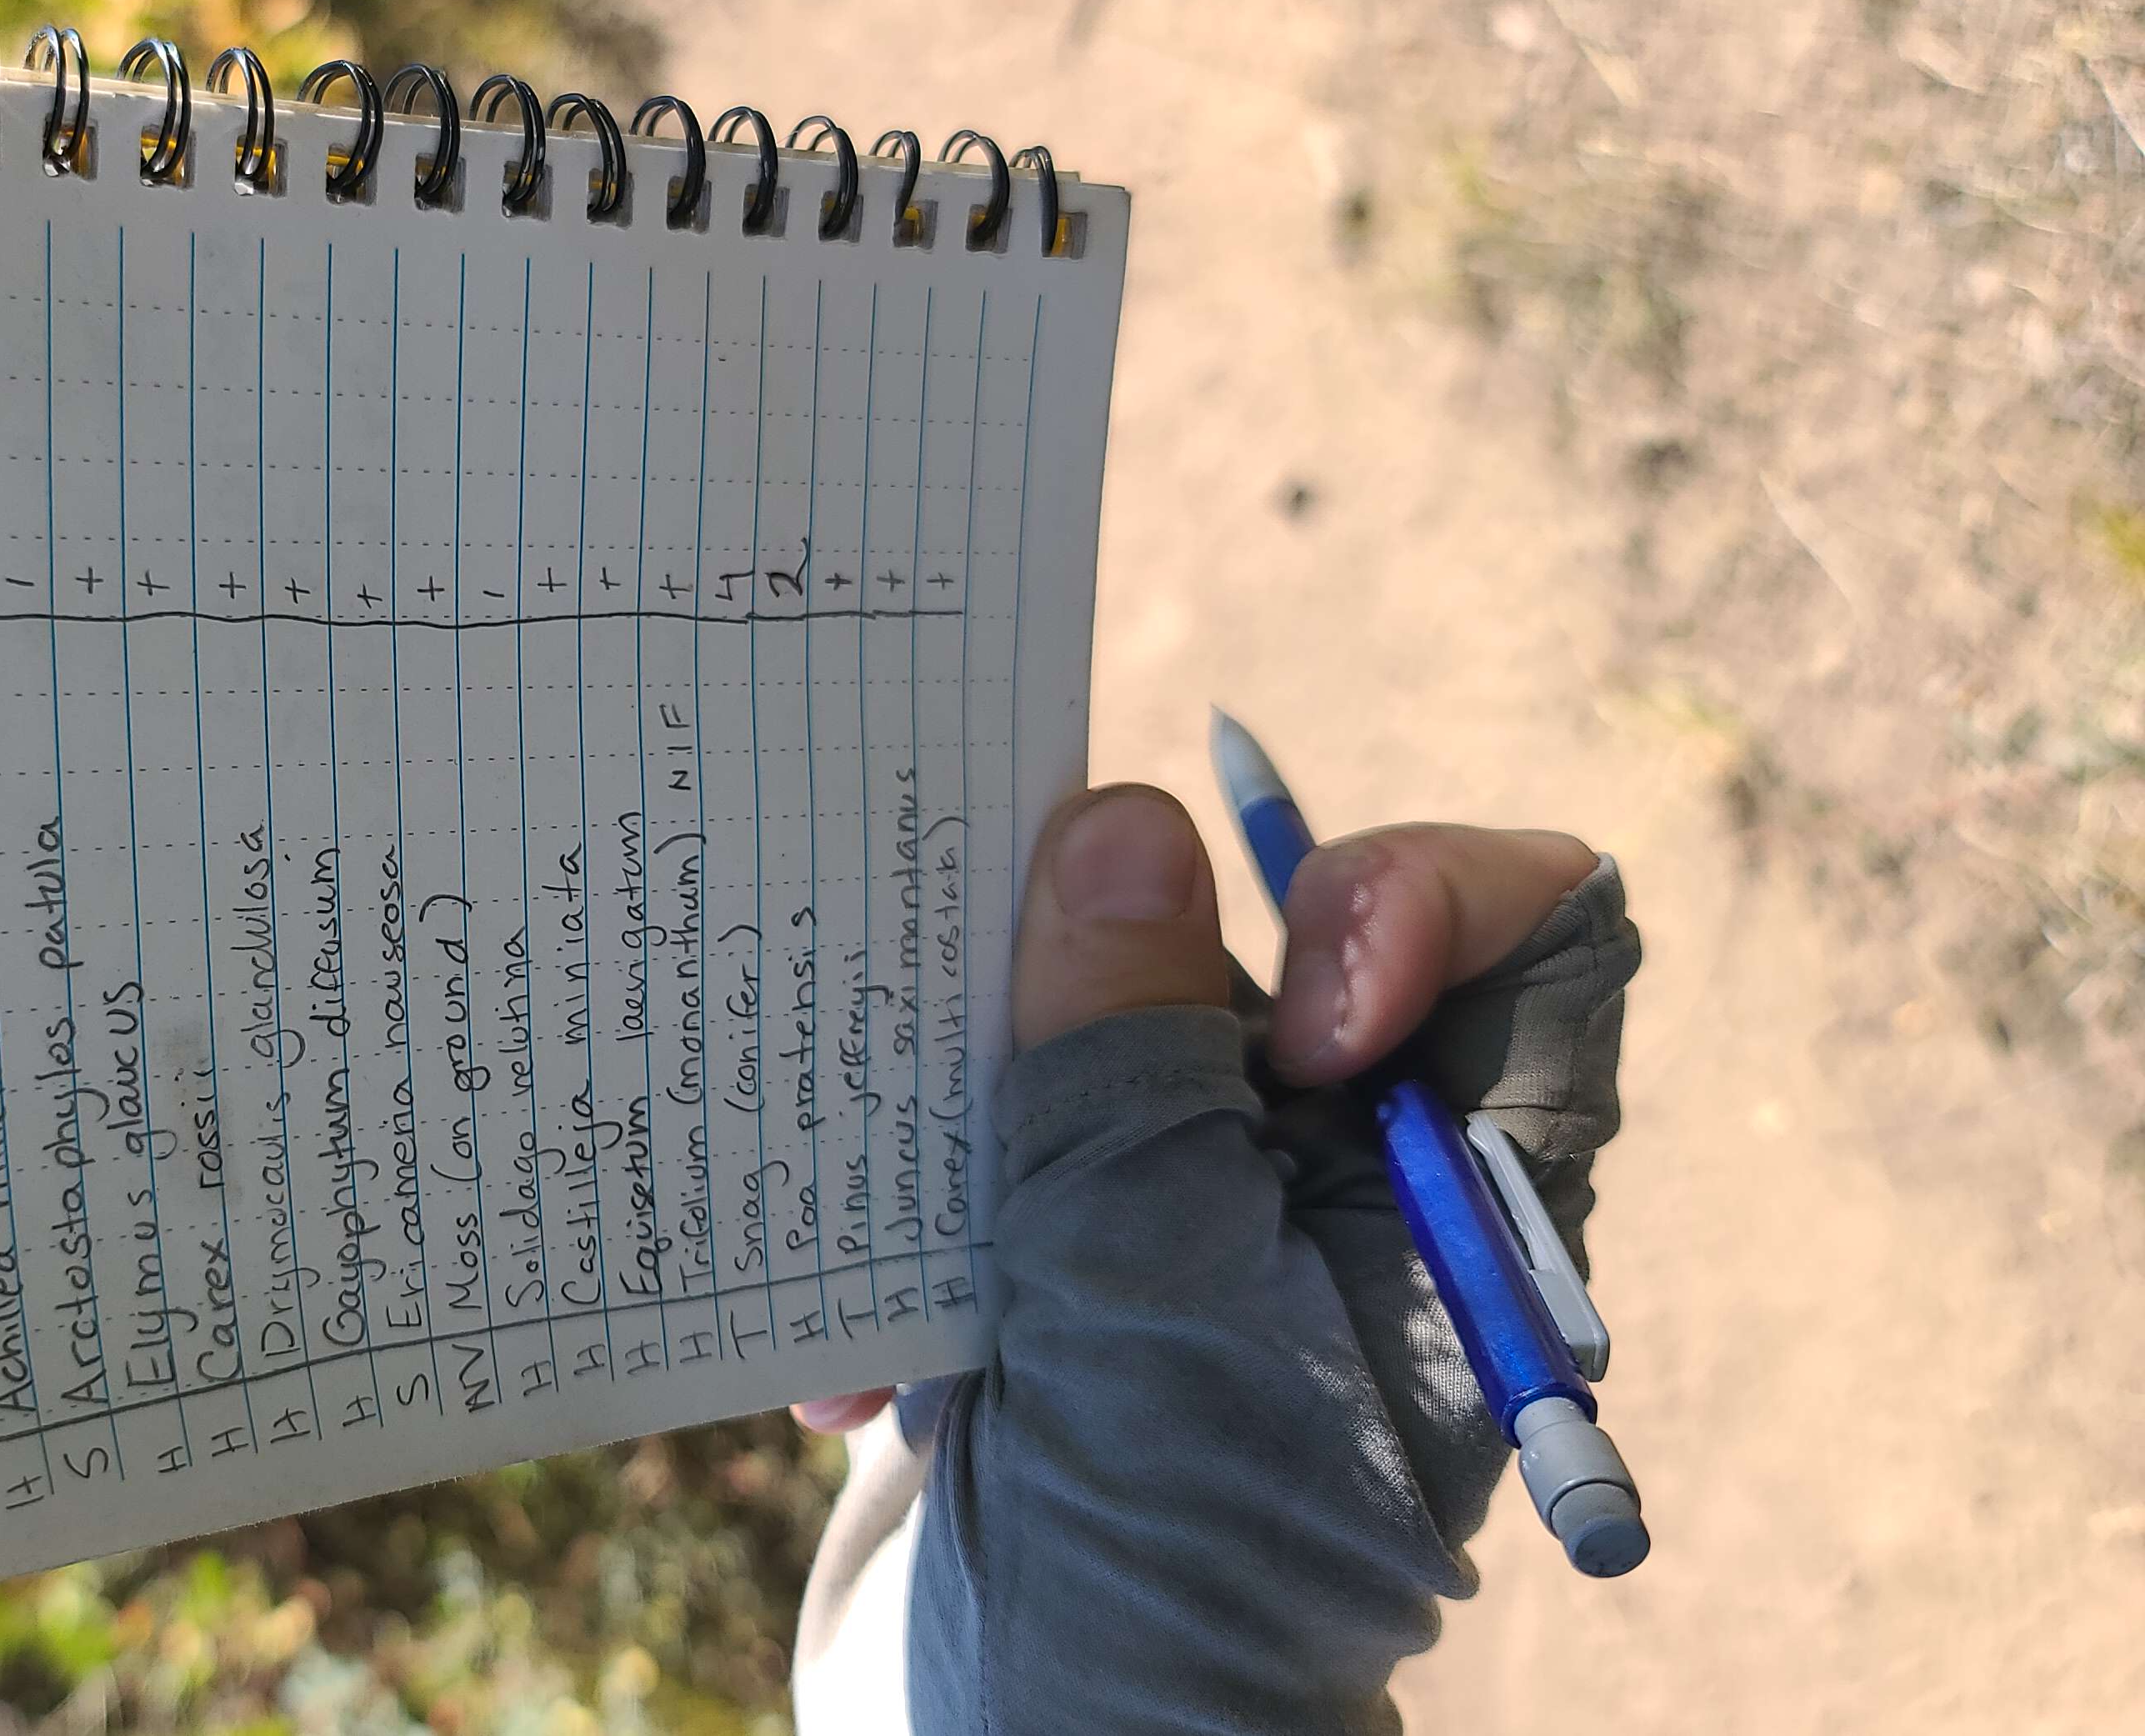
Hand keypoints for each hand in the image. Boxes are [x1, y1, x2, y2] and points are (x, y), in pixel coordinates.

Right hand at [790, 783, 1596, 1433]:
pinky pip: (983, 1153)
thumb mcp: (1138, 1303)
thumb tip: (1123, 819)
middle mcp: (1334, 1196)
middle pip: (1266, 948)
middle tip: (995, 1024)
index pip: (1540, 935)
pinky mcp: (1049, 1286)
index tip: (1285, 1002)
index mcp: (1444, 1201)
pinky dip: (908, 1231)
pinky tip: (859, 1375)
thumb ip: (1126, 1064)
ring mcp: (1184, 1240)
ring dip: (973, 1109)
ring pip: (1099, 1037)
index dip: (1418, 895)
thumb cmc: (1143, 1582)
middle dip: (1104, 972)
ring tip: (902, 1214)